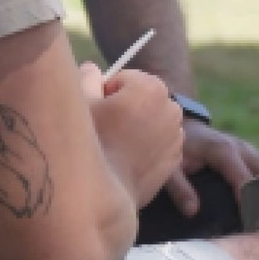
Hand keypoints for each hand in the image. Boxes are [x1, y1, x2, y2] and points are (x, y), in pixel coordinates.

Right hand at [80, 63, 184, 205]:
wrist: (102, 191)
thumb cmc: (88, 141)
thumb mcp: (81, 102)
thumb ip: (87, 78)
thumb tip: (92, 68)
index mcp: (150, 88)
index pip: (123, 78)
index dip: (105, 92)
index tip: (98, 109)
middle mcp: (172, 108)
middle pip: (141, 98)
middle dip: (124, 107)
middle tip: (105, 128)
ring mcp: (178, 135)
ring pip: (151, 120)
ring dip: (136, 126)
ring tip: (115, 144)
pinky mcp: (176, 157)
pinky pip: (158, 142)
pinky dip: (146, 145)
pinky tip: (126, 157)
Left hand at [165, 122, 258, 215]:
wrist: (185, 124)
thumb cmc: (177, 147)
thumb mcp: (170, 167)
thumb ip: (180, 189)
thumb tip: (192, 211)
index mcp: (224, 151)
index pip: (245, 180)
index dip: (252, 201)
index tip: (257, 222)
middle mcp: (243, 149)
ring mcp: (251, 150)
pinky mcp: (254, 153)